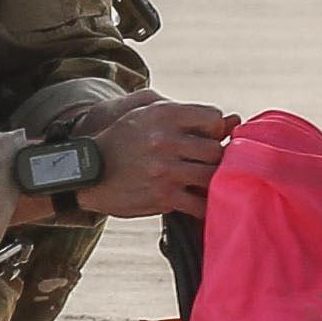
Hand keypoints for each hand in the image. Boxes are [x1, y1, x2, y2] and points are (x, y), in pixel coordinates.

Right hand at [82, 97, 235, 217]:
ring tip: (205, 182)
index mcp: (165, 114)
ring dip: (212, 181)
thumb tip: (235, 120)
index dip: (215, 129)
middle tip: (208, 163)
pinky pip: (198, 204)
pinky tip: (200, 202)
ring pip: (211, 176)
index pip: (214, 117)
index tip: (206, 138)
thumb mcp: (149, 116)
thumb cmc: (123, 140)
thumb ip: (191, 116)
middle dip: (216, 158)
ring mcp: (164, 169)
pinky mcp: (162, 196)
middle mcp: (165, 140)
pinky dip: (204, 206)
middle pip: (216, 150)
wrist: (86, 171)